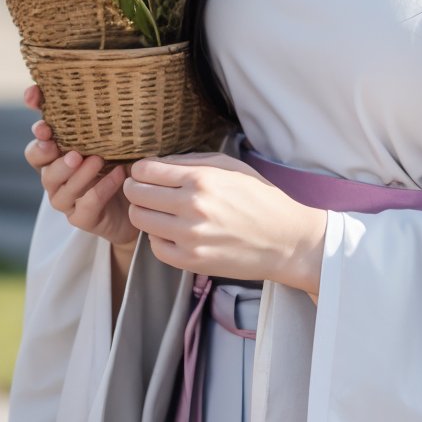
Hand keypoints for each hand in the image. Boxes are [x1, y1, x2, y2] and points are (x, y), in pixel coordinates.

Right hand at [22, 83, 139, 249]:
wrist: (138, 206)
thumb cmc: (121, 167)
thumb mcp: (113, 142)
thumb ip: (103, 124)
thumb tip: (110, 89)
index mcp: (58, 155)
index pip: (37, 139)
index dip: (35, 125)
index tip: (37, 106)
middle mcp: (56, 176)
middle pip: (39, 162)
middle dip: (45, 151)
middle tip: (58, 143)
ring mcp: (67, 200)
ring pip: (59, 187)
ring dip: (76, 173)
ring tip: (95, 159)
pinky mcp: (82, 218)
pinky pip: (86, 205)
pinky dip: (101, 189)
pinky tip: (118, 175)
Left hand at [122, 151, 325, 298]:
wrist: (286, 240)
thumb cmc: (260, 199)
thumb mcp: (231, 166)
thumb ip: (191, 161)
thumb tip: (157, 163)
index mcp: (201, 179)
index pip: (145, 170)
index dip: (141, 170)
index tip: (146, 173)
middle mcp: (191, 207)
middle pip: (136, 194)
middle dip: (136, 188)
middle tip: (147, 190)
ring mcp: (189, 237)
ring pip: (140, 219)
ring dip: (146, 212)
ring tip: (162, 210)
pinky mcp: (190, 261)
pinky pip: (154, 246)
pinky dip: (158, 237)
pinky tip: (173, 231)